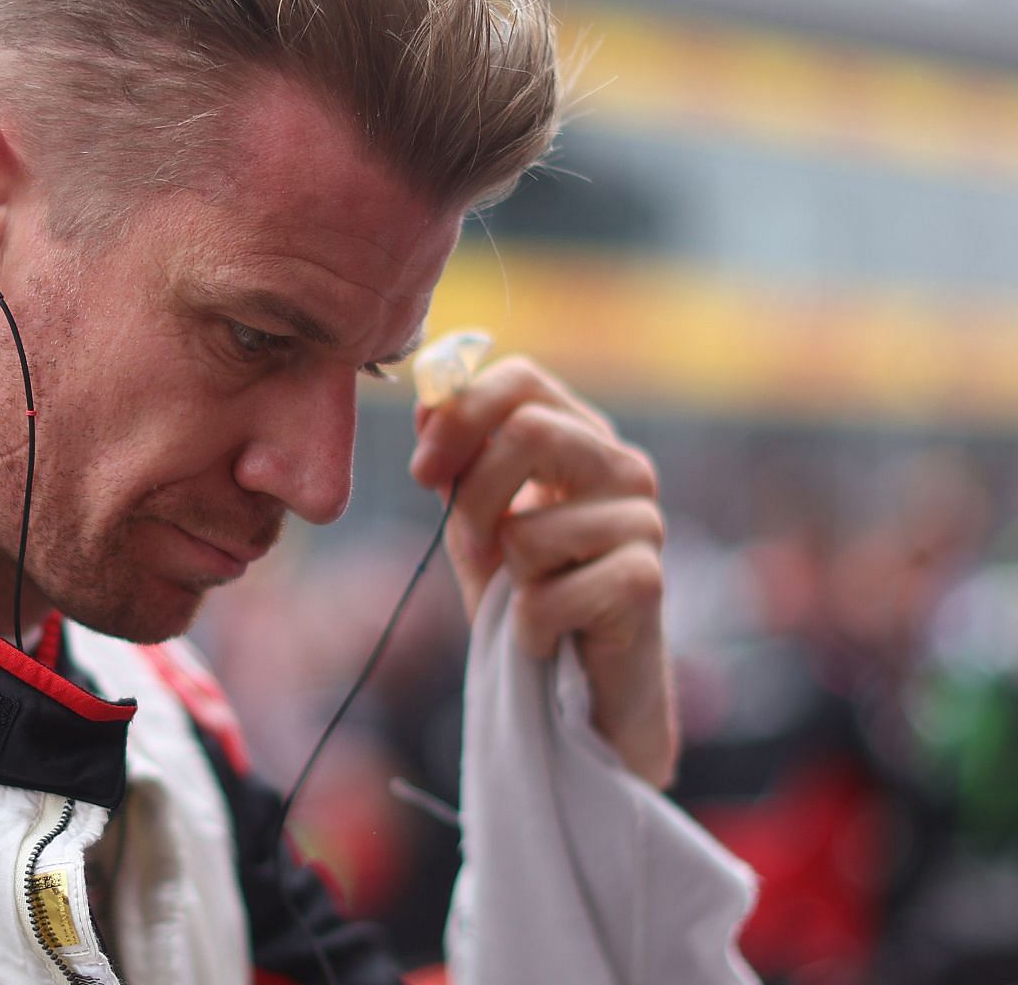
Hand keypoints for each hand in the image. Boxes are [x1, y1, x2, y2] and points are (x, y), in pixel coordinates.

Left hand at [408, 357, 677, 787]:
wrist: (579, 686)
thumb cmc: (527, 591)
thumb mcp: (476, 517)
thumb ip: (455, 460)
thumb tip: (429, 398)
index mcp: (580, 436)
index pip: (523, 378)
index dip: (461, 413)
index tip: (421, 469)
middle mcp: (622, 466)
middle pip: (530, 430)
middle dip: (472, 495)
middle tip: (469, 544)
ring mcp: (643, 522)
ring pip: (528, 528)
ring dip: (505, 577)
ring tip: (530, 598)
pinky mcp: (645, 583)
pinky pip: (547, 593)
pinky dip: (528, 625)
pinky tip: (549, 634)